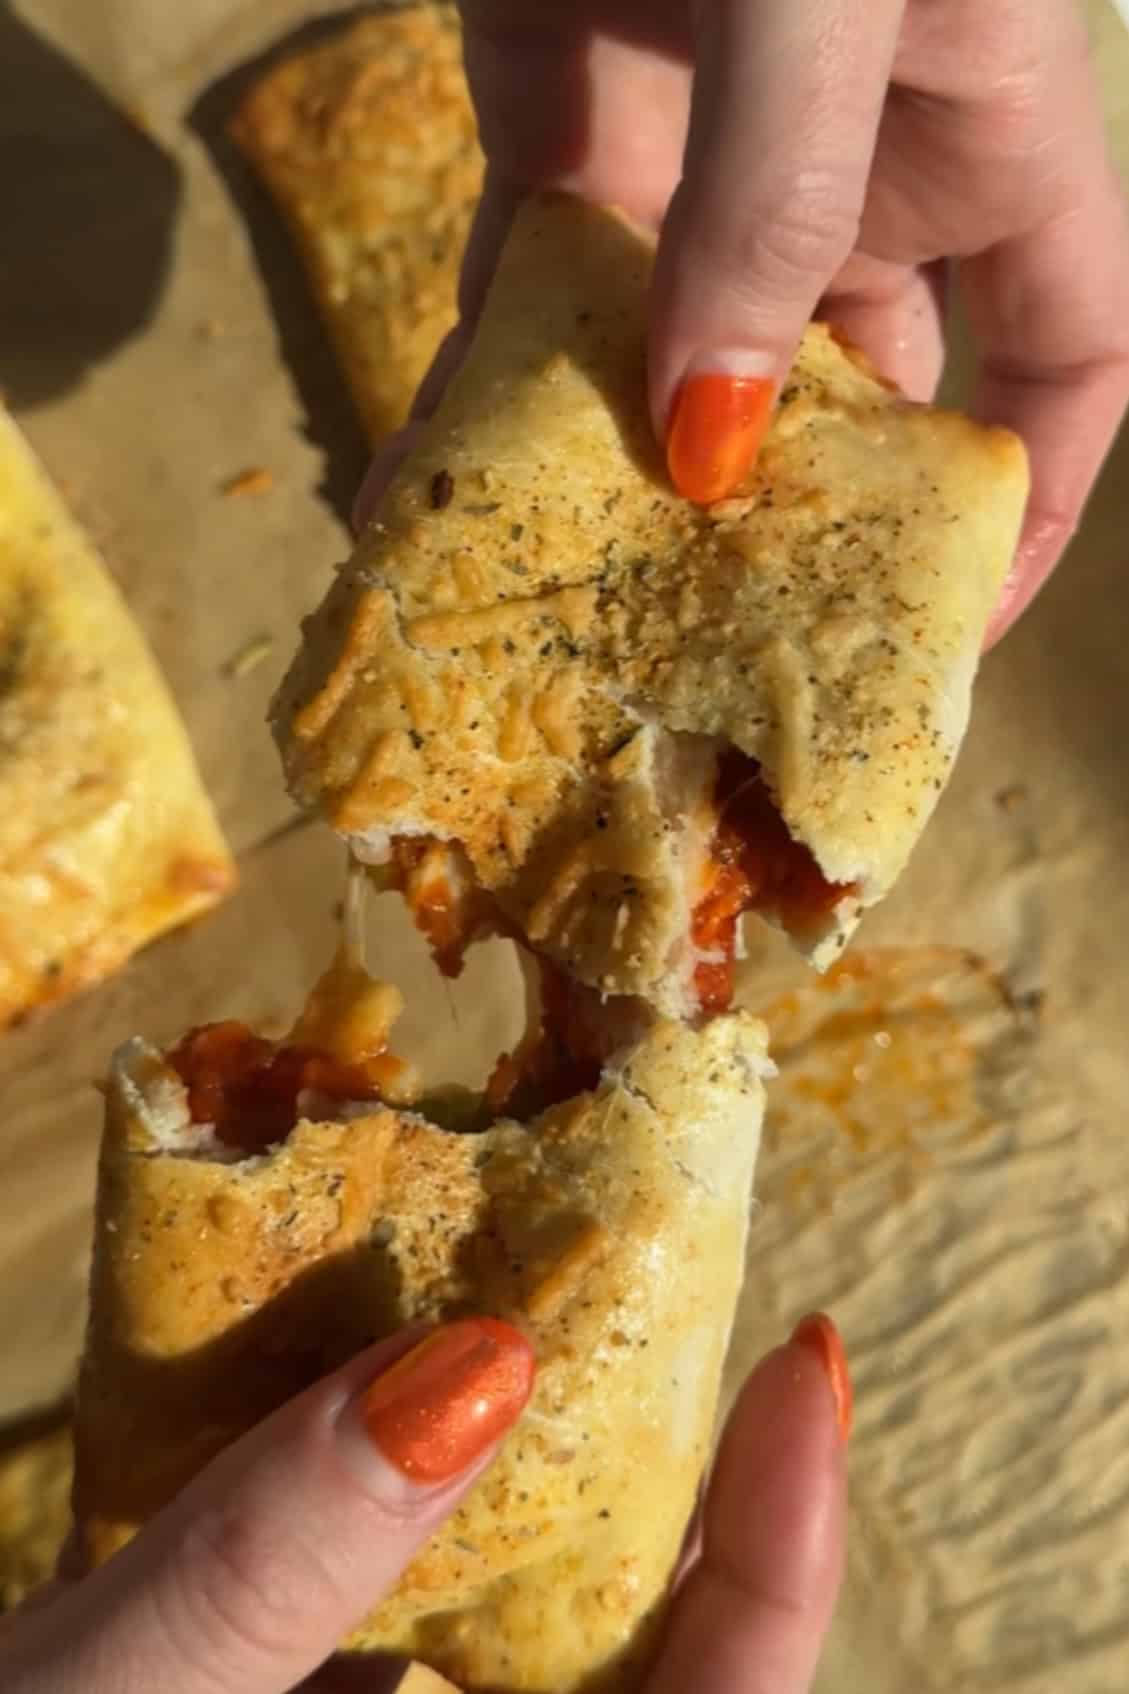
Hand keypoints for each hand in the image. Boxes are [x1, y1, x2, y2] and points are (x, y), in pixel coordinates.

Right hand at [0, 1315, 847, 1692]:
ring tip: (498, 1275)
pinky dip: (393, 1466)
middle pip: (631, 1625)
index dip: (788, 1538)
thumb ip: (278, 1566)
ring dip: (514, 1435)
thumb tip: (482, 1364)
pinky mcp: (305, 1683)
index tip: (807, 1352)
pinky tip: (354, 1368)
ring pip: (508, 1587)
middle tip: (637, 1255)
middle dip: (654, 1439)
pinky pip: (394, 1578)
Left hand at [436, 0, 1128, 641]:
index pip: (1063, 365)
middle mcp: (857, 175)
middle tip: (708, 672)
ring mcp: (705, 158)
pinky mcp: (562, 127)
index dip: (1030, 508)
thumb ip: (780, 207)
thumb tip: (704, 446)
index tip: (944, 632)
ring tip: (546, 624)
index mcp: (990, 143)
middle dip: (787, 538)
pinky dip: (485, 399)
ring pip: (679, 369)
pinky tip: (431, 501)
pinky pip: (533, 299)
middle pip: (847, 406)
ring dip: (615, 494)